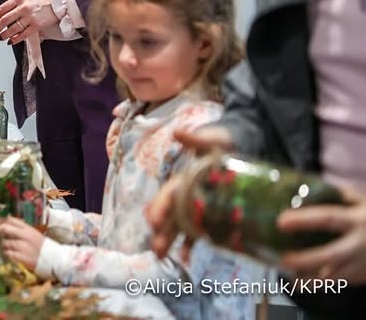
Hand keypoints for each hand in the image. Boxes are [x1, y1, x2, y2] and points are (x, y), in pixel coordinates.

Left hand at [0, 0, 57, 43]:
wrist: (60, 2)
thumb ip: (16, 3)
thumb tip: (5, 13)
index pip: (2, 8)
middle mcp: (23, 7)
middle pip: (5, 19)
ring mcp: (30, 17)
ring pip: (12, 28)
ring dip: (4, 34)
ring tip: (0, 38)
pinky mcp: (36, 25)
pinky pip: (23, 34)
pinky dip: (16, 39)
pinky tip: (11, 41)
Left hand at [0, 217, 44, 270]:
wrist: (56, 260)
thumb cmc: (44, 248)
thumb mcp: (35, 234)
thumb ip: (23, 229)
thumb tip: (7, 222)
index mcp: (29, 229)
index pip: (11, 220)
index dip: (0, 221)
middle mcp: (26, 236)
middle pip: (5, 228)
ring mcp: (24, 247)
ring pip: (5, 243)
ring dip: (2, 246)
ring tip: (5, 248)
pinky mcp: (23, 258)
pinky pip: (8, 254)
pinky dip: (6, 254)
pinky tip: (8, 256)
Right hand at [146, 126, 235, 258]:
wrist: (237, 146)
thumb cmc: (221, 142)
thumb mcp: (210, 139)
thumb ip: (195, 139)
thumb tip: (177, 132)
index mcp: (184, 178)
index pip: (168, 194)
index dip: (160, 206)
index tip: (153, 220)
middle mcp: (186, 193)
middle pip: (171, 214)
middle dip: (161, 231)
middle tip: (155, 247)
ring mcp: (196, 205)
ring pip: (179, 225)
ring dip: (169, 240)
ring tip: (160, 256)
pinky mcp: (208, 213)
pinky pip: (196, 230)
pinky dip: (190, 244)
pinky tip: (185, 258)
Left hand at [278, 185, 365, 283]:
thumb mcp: (358, 201)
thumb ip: (334, 195)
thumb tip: (299, 186)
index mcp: (357, 220)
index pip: (328, 218)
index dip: (304, 220)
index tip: (281, 222)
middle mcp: (359, 243)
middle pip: (331, 255)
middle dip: (305, 259)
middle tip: (282, 259)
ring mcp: (361, 263)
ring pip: (334, 276)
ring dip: (308, 278)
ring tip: (286, 273)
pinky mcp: (361, 277)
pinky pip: (336, 283)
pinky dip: (316, 284)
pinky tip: (299, 281)